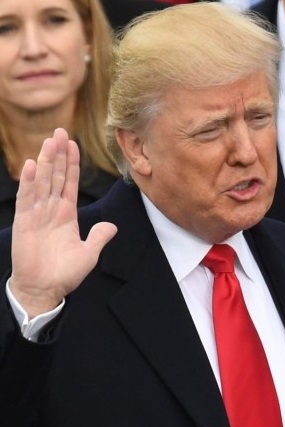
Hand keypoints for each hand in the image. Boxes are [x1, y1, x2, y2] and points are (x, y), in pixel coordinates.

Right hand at [9, 128, 116, 317]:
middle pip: (56, 176)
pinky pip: (27, 199)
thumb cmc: (64, 274)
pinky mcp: (24, 222)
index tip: (73, 145)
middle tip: (60, 131)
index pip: (70, 183)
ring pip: (43, 182)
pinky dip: (30, 182)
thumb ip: (99, 238)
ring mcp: (37, 214)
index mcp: (67, 215)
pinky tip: (32, 165)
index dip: (72, 164)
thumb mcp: (88, 254)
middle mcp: (51, 210)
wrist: (44, 289)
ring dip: (46, 161)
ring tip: (49, 141)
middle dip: (58, 154)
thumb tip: (112, 226)